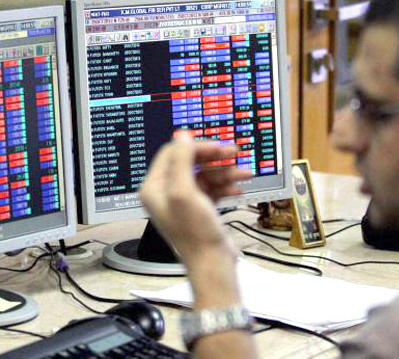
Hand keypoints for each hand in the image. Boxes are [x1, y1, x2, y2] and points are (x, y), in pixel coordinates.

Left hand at [139, 132, 251, 264]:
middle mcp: (165, 192)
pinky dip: (225, 185)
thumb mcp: (185, 192)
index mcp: (154, 188)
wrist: (212, 263)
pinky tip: (238, 188)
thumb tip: (182, 135)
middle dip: (213, 157)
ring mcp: (182, 201)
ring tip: (244, 173)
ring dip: (224, 171)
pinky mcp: (198, 208)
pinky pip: (212, 188)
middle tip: (233, 153)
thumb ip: (181, 161)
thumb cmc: (196, 233)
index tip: (218, 148)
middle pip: (190, 161)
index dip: (196, 147)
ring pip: (204, 174)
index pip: (173, 153)